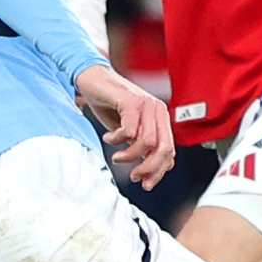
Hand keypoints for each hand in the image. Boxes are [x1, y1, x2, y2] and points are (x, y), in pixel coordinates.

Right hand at [73, 65, 175, 187]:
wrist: (92, 77)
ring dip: (129, 155)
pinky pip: (129, 130)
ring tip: (116, 156)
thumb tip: (147, 168)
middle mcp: (158, 110)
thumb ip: (139, 144)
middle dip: (149, 168)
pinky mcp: (132, 101)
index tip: (145, 183)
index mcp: (160, 118)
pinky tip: (108, 138)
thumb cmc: (108, 102)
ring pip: (147, 142)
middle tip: (134, 176)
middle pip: (164, 149)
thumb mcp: (127, 129)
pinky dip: (117, 139)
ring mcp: (147, 104)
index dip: (159, 171)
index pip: (169, 151)